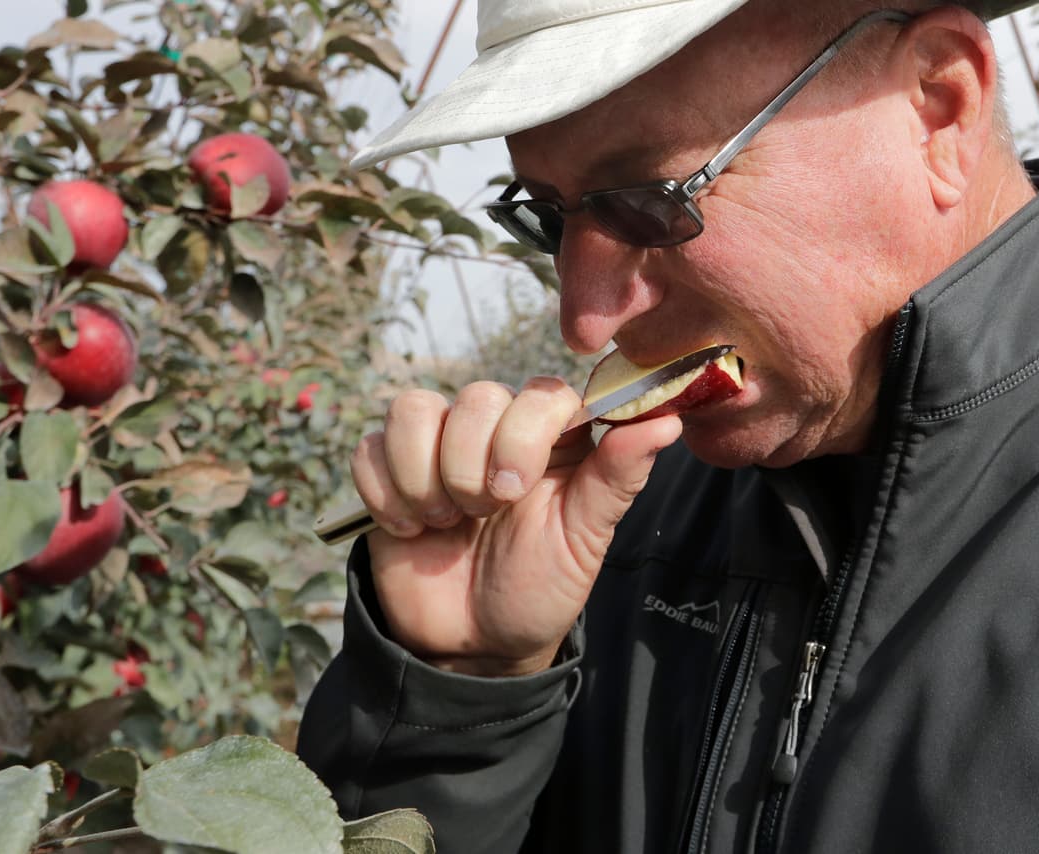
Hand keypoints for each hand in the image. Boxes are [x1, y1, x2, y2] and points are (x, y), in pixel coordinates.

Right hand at [351, 376, 681, 676]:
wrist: (472, 644)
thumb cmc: (539, 588)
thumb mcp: (584, 540)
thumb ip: (618, 476)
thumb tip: (667, 419)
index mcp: (551, 438)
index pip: (539, 391)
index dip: (522, 433)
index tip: (515, 490)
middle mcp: (494, 430)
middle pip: (475, 396)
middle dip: (472, 466)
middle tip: (481, 515)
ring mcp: (437, 446)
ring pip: (414, 409)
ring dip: (424, 476)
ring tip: (443, 522)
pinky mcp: (387, 469)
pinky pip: (370, 446)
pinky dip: (385, 492)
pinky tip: (409, 527)